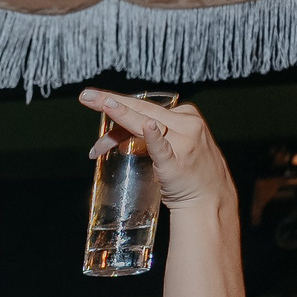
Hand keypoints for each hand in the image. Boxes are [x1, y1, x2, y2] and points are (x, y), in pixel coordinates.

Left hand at [80, 88, 231, 208]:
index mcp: (185, 116)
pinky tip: (149, 127)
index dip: (117, 105)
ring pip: (145, 124)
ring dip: (120, 116)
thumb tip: (116, 141)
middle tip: (86, 97)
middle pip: (141, 110)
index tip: (93, 99)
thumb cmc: (187, 174)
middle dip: (111, 102)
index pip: (144, 108)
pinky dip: (154, 137)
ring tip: (102, 104)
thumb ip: (148, 139)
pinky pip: (162, 148)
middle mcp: (185, 124)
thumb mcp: (172, 147)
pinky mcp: (177, 163)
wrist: (210, 200)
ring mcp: (183, 143)